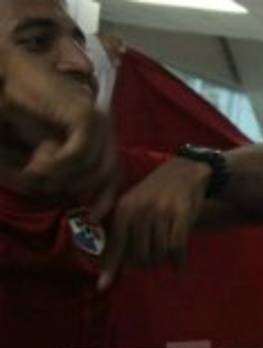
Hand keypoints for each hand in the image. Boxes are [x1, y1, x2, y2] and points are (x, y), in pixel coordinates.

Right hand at [0, 50, 118, 215]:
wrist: (8, 78)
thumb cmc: (22, 112)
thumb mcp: (46, 151)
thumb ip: (62, 171)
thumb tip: (71, 196)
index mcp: (100, 136)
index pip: (113, 174)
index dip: (106, 198)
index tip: (93, 216)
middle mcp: (104, 128)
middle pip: (106, 175)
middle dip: (77, 188)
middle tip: (43, 185)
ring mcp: (98, 121)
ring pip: (91, 168)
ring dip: (60, 176)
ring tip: (33, 170)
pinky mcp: (84, 116)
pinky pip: (79, 154)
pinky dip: (58, 164)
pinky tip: (37, 161)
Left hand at [98, 156, 210, 289]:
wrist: (184, 172)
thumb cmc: (156, 195)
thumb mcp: (133, 206)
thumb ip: (123, 233)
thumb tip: (120, 266)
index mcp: (124, 210)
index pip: (115, 245)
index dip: (109, 268)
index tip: (101, 287)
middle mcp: (139, 211)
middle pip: (140, 256)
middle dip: (148, 263)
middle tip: (156, 260)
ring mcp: (161, 212)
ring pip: (160, 253)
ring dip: (165, 260)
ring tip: (168, 256)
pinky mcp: (182, 214)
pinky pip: (177, 247)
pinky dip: (179, 261)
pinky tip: (179, 265)